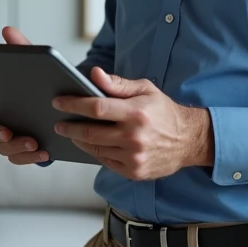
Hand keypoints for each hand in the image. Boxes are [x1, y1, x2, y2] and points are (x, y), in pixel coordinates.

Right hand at [0, 26, 49, 165]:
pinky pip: (27, 160)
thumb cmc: (45, 82)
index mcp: (4, 109)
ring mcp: (19, 141)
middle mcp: (7, 128)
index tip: (4, 126)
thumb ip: (21, 48)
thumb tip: (7, 29)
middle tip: (16, 134)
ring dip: (20, 150)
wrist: (68, 100)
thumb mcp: (35, 65)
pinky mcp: (33, 150)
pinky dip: (34, 158)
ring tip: (35, 144)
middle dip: (7, 140)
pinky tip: (47, 151)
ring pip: (10, 152)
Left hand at [53, 68, 212, 180]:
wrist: (189, 140)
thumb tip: (93, 74)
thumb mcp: (145, 89)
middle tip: (58, 122)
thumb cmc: (164, 111)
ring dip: (79, 140)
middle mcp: (134, 137)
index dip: (73, 104)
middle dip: (69, 126)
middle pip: (91, 132)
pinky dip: (94, 152)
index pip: (96, 108)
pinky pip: (105, 162)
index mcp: (136, 113)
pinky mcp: (134, 172)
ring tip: (70, 132)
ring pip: (95, 149)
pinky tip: (89, 144)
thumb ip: (118, 84)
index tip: (58, 102)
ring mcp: (134, 158)